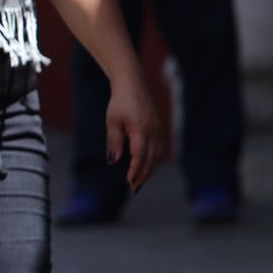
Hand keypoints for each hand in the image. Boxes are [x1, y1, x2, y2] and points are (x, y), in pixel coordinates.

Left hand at [106, 76, 167, 191]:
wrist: (132, 85)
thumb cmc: (120, 103)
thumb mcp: (112, 122)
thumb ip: (114, 142)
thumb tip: (113, 161)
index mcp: (141, 129)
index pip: (140, 155)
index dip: (136, 170)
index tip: (130, 182)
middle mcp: (154, 131)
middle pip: (151, 159)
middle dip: (143, 174)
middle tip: (134, 187)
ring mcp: (158, 130)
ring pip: (157, 155)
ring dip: (149, 169)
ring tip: (139, 181)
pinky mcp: (159, 129)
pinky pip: (159, 149)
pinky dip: (154, 160)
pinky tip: (147, 167)